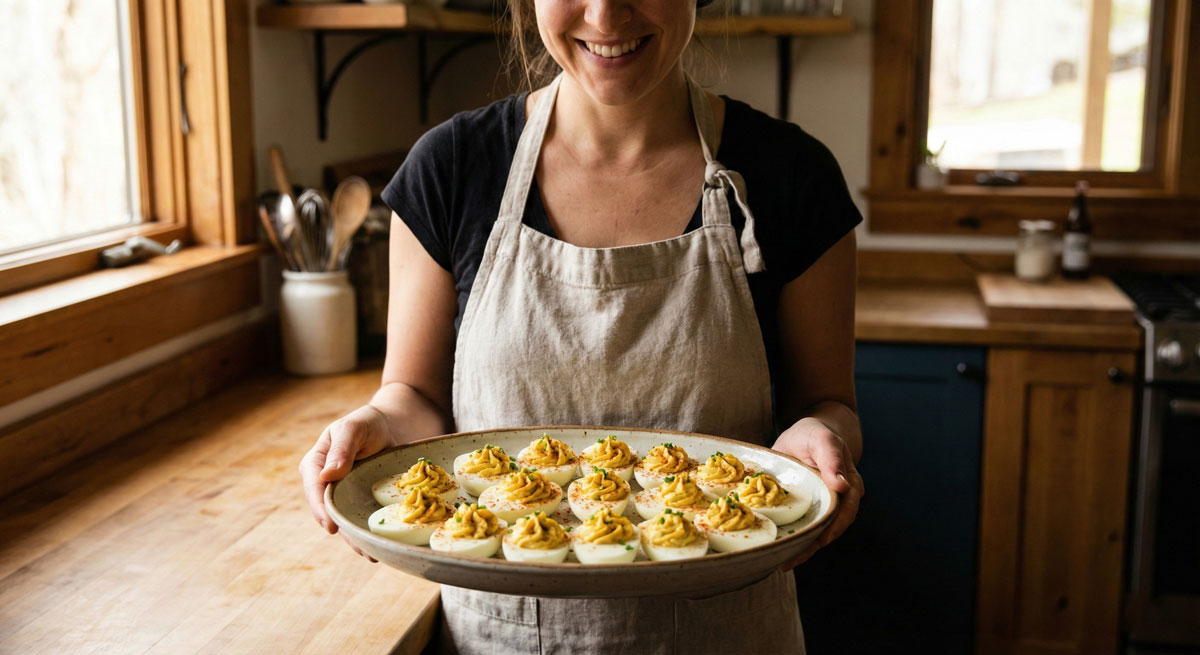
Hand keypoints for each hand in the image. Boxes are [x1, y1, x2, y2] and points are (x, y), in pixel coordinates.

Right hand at [299, 404, 396, 559]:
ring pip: (347, 520)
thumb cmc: (367, 423)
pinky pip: (362, 520)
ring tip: (372, 554)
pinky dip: (370, 533)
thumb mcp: (352, 428)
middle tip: (359, 548)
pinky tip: (381, 546)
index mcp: (316, 465)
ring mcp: (345, 496)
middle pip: (330, 512)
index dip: (321, 510)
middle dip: (343, 531)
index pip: (314, 490)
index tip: (331, 526)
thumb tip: (328, 474)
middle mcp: (327, 485)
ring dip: (357, 539)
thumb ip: (341, 449)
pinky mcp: (361, 502)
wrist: (391, 426)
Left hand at [771, 417, 863, 569]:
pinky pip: (805, 526)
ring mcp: (825, 506)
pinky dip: (794, 538)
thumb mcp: (822, 439)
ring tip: (781, 563)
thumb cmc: (815, 434)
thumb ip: (831, 458)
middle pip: (830, 529)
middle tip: (788, 562)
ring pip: (817, 532)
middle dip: (810, 547)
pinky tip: (778, 549)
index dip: (831, 529)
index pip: (844, 513)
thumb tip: (843, 487)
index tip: (817, 543)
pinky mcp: (811, 508)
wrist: (809, 433)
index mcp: (850, 485)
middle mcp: (842, 500)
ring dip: (801, 548)